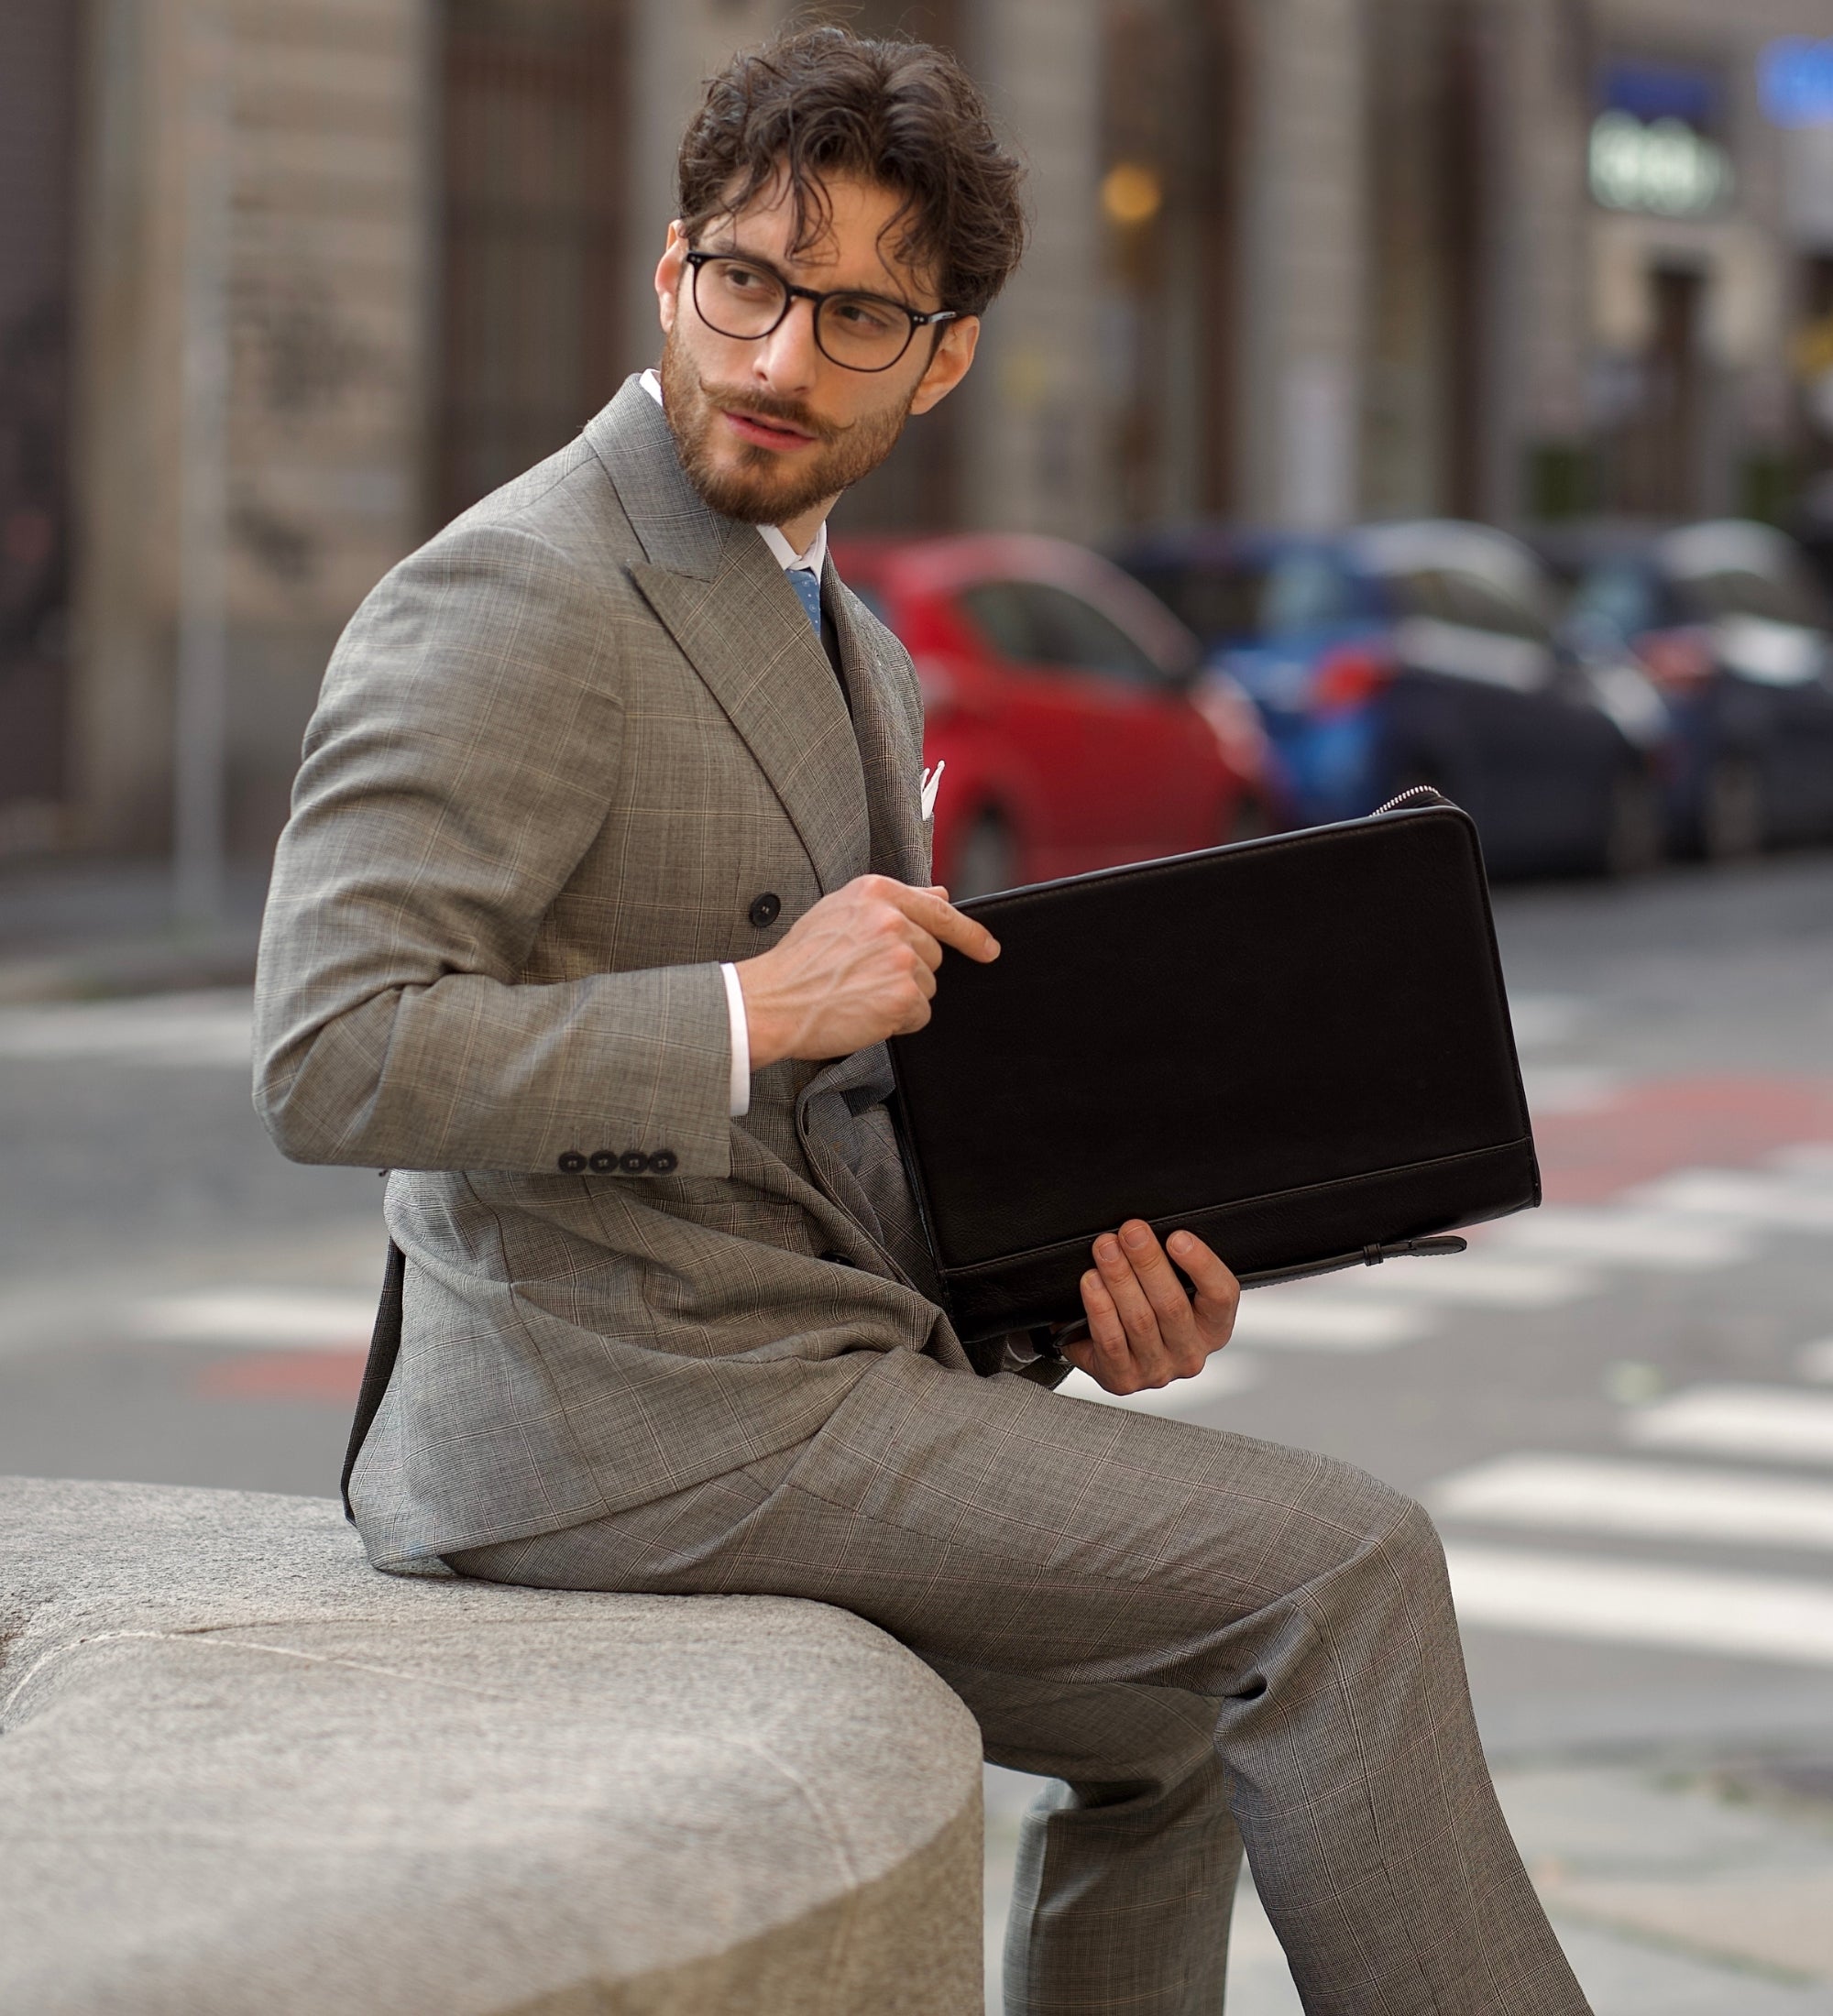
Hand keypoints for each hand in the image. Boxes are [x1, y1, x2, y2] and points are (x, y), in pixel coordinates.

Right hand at [737, 875, 999, 1066]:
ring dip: (902, 998)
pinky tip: (865, 1013)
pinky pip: (920, 1014)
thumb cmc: (799, 962)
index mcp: (876, 892)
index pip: (939, 910)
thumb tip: (941, 895)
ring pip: (927, 986)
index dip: (970, 933)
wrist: (771, 1001)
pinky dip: (898, 1022)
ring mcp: (900, 957)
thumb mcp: (840, 912)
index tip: (989, 948)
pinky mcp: (902, 995)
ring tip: (859, 994)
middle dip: (910, 972)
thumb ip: (891, 902)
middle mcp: (892, 920)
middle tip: (865, 979)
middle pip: (933, 954)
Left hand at [1060, 1222, 1239, 1395]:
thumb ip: (1173, 1262)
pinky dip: (1100, 1307)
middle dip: (1148, 1262)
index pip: (1221, 1296)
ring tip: (1106, 1249)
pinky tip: (1091, 1283)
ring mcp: (1157, 1370)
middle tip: (1131, 1232)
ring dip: (1120, 1278)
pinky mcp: (1123, 1379)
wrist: (1105, 1348)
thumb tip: (1152, 1229)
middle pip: (1172, 1305)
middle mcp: (1190, 1353)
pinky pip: (1111, 1340)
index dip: (1202, 1265)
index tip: (1177, 1237)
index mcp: (1213, 1327)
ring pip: (1140, 1320)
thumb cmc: (1145, 1306)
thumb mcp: (1170, 1285)